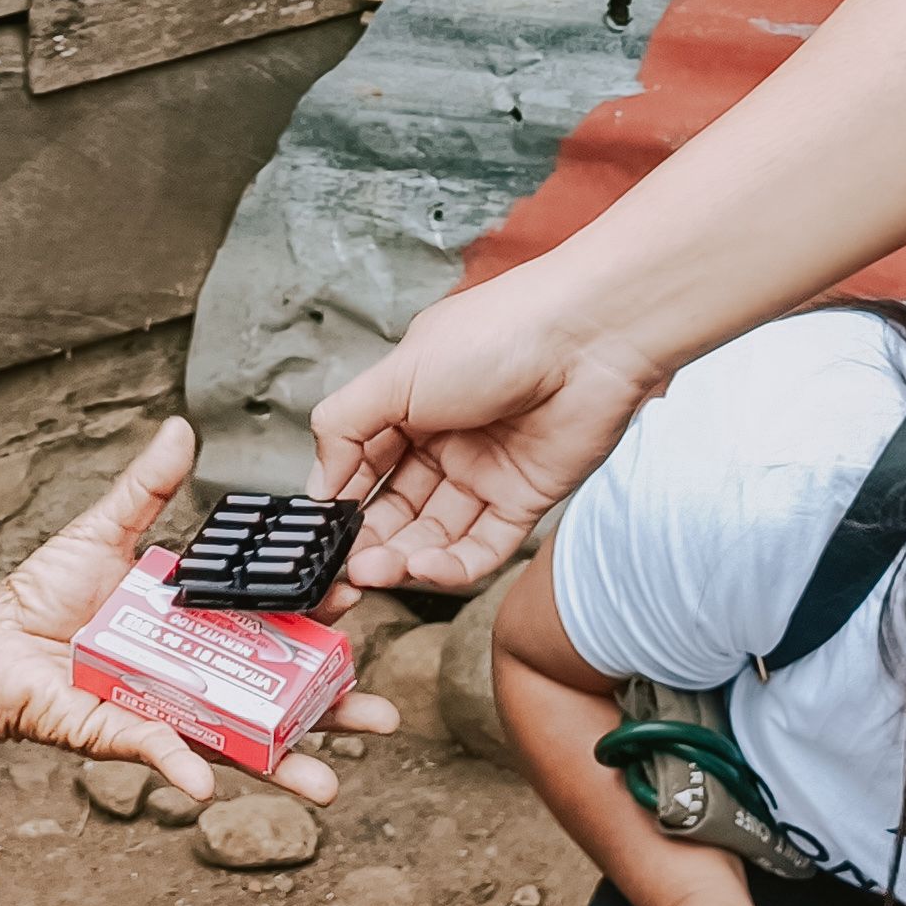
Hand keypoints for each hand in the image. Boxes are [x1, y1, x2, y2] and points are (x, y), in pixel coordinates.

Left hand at [0, 418, 400, 807]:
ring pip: (240, 743)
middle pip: (281, 696)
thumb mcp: (104, 532)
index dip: (320, 617)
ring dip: (286, 765)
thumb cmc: (42, 594)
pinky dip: (184, 768)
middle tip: (386, 717)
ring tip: (330, 784)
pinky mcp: (127, 735)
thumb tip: (181, 429)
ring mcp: (170, 710)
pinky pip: (163, 752)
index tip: (359, 598)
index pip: (277, 622)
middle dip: (336, 711)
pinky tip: (208, 785)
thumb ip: (148, 488)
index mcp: (205, 624)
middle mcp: (200, 674)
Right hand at [316, 258, 670, 591]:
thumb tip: (318, 484)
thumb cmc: (496, 334)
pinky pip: (482, 547)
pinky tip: (423, 568)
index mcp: (411, 406)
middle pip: (398, 510)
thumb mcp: (397, 374)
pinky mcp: (525, 500)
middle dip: (369, 542)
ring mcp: (486, 474)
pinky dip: (451, 567)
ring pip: (434, 535)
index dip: (342, 503)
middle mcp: (447, 442)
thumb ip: (344, 426)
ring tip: (376, 571)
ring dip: (402, 559)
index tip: (320, 536)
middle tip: (347, 567)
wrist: (587, 336)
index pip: (364, 468)